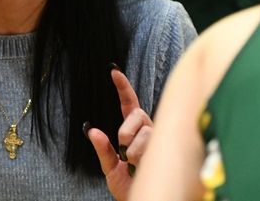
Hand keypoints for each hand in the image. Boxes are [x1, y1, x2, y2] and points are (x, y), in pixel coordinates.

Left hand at [85, 68, 152, 200]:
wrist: (140, 200)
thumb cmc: (128, 186)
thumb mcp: (109, 168)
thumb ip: (102, 149)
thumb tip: (91, 130)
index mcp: (133, 131)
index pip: (129, 104)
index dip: (123, 87)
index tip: (114, 71)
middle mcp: (148, 131)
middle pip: (137, 114)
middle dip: (126, 130)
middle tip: (124, 150)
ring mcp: (159, 140)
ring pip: (144, 131)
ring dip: (134, 150)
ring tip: (135, 165)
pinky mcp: (167, 149)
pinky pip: (150, 144)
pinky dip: (140, 157)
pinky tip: (142, 166)